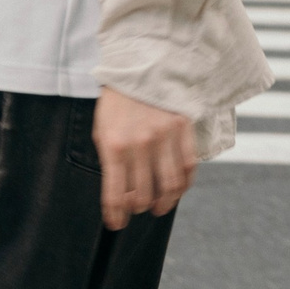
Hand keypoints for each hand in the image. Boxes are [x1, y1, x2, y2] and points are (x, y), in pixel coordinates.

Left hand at [94, 88, 196, 230]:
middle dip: (138, 209)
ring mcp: (164, 137)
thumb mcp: (102, 128)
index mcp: (114, 145)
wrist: (139, 64)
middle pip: (143, 195)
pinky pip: (188, 168)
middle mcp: (139, 144)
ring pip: (169, 187)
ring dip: (163, 203)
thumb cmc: (117, 101)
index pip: (115, 193)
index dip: (115, 215)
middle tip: (137, 210)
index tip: (116, 224)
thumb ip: (109, 160)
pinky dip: (183, 185)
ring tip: (158, 207)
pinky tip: (176, 189)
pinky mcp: (183, 129)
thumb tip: (118, 193)